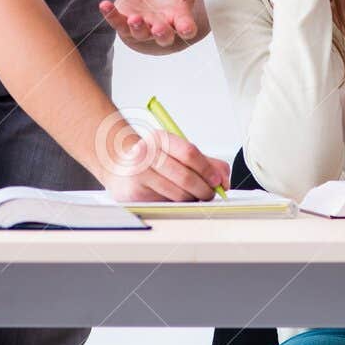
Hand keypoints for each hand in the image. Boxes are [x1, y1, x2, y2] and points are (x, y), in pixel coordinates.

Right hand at [97, 122, 231, 202]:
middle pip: (185, 176)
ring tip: (194, 197)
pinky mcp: (133, 194)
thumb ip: (206, 162)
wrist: (120, 168)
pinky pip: (165, 204)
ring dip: (192, 199)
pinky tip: (175, 199)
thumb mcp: (178, 153)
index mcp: (160, 138)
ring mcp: (138, 174)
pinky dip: (176, 205)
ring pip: (177, 194)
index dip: (208, 170)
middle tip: (210, 194)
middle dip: (204, 189)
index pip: (190, 153)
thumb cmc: (154, 161)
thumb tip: (224, 179)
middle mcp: (146, 153)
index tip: (218, 181)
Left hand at [99, 0, 211, 48]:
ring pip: (139, 33)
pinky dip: (110, 15)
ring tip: (134, 18)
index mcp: (179, 18)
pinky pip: (116, 22)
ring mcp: (142, 27)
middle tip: (159, 28)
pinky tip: (104, 5)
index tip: (187, 27)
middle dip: (161, 33)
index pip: (186, 27)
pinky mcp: (124, 22)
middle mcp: (162, 27)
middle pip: (163, 36)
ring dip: (137, 27)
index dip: (187, 28)